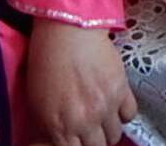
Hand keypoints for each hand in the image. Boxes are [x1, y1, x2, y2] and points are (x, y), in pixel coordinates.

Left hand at [25, 21, 135, 145]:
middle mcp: (84, 121)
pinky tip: (114, 105)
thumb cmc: (45, 62)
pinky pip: (129, 114)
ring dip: (107, 130)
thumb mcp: (37, 101)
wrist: (67, 30)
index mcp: (59, 126)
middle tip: (88, 132)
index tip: (75, 139)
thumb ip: (48, 128)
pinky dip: (122, 114)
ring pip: (114, 135)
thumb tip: (53, 141)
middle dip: (91, 141)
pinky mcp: (122, 90)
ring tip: (101, 119)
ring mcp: (105, 107)